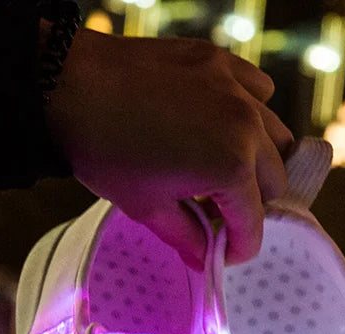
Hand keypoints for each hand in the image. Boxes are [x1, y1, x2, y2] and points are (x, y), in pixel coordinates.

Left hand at [44, 30, 293, 269]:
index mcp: (231, 167)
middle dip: (249, 204)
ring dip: (257, 162)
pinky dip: (250, 113)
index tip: (224, 254)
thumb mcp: (146, 207)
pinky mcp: (221, 62)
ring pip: (276, 137)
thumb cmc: (104, 150)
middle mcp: (246, 126)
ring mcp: (236, 88)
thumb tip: (205, 260)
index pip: (254, 223)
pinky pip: (258, 92)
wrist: (68, 85)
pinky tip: (222, 125)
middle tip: (215, 212)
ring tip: (221, 170)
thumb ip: (186, 238)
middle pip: (275, 181)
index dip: (239, 248)